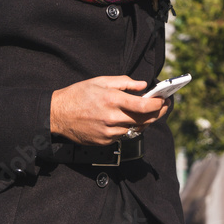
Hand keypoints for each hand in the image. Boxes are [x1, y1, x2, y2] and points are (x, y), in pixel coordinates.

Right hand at [50, 76, 170, 144]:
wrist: (58, 115)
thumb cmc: (78, 94)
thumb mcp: (100, 80)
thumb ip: (123, 82)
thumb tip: (143, 85)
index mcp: (112, 99)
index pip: (143, 106)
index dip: (158, 104)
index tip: (165, 100)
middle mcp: (112, 118)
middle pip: (143, 119)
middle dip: (157, 113)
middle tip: (164, 106)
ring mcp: (109, 132)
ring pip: (135, 129)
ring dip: (144, 121)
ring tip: (148, 111)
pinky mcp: (105, 142)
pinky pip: (123, 135)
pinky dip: (129, 127)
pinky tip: (128, 119)